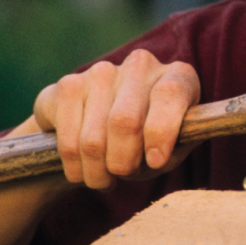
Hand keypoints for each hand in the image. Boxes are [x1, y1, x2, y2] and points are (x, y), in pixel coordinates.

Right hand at [33, 49, 200, 189]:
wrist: (111, 130)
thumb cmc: (154, 141)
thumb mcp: (173, 148)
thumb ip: (171, 150)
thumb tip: (155, 157)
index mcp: (178, 76)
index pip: (169, 93)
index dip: (160, 133)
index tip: (156, 162)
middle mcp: (140, 65)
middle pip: (125, 120)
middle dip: (123, 162)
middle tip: (124, 174)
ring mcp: (102, 71)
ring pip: (93, 137)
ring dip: (97, 171)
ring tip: (105, 178)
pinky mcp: (68, 85)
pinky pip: (67, 139)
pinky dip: (75, 166)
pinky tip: (84, 170)